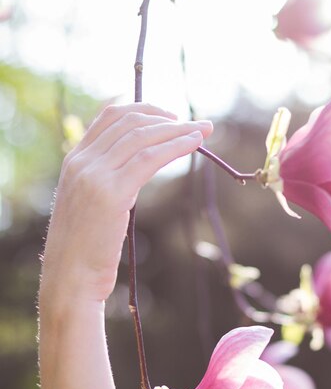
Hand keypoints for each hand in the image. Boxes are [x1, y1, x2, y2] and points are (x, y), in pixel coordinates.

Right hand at [40, 103, 212, 304]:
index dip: (143, 110)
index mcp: (73, 161)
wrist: (70, 278)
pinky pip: (149, 158)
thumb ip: (106, 180)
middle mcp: (81, 162)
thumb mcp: (89, 205)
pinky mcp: (111, 193)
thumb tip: (137, 168)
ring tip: (203, 130)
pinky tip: (194, 144)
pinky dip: (175, 146)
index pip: (109, 117)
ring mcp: (94, 176)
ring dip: (177, 130)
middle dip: (167, 118)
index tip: (169, 116)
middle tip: (196, 123)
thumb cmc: (84, 249)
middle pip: (129, 122)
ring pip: (142, 137)